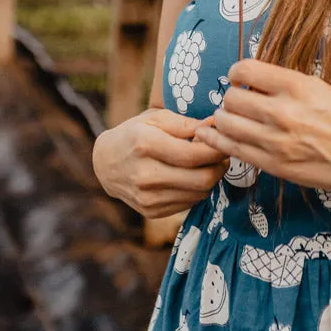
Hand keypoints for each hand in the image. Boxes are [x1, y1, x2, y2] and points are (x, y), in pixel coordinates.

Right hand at [92, 108, 228, 218]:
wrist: (106, 163)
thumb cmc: (134, 134)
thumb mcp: (156, 118)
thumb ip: (186, 123)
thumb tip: (214, 125)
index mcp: (146, 145)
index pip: (194, 155)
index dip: (216, 149)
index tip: (224, 141)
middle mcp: (145, 175)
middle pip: (201, 179)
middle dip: (220, 166)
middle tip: (223, 155)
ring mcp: (147, 197)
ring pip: (199, 193)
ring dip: (211, 178)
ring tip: (209, 164)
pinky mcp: (151, 211)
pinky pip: (189, 203)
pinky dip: (198, 190)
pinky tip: (193, 176)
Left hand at [193, 59, 330, 194]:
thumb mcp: (317, 87)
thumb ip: (283, 83)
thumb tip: (249, 82)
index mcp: (297, 86)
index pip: (246, 69)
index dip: (236, 72)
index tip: (238, 78)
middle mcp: (283, 112)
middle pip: (232, 97)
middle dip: (231, 97)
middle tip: (238, 102)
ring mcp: (275, 141)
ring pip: (226, 123)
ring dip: (223, 118)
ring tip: (230, 118)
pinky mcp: (272, 164)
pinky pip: (231, 149)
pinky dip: (216, 139)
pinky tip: (211, 134)